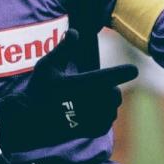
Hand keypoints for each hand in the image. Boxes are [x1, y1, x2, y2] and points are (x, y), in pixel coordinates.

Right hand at [0, 29, 137, 151]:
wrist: (29, 121)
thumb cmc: (38, 90)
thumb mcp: (46, 66)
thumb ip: (64, 49)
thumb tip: (75, 31)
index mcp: (76, 85)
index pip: (106, 78)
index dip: (122, 72)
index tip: (134, 69)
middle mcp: (84, 104)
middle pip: (114, 94)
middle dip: (112, 88)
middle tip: (104, 86)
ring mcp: (87, 120)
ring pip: (112, 109)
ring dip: (109, 103)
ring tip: (97, 98)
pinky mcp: (87, 132)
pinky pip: (107, 123)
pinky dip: (105, 116)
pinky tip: (96, 111)